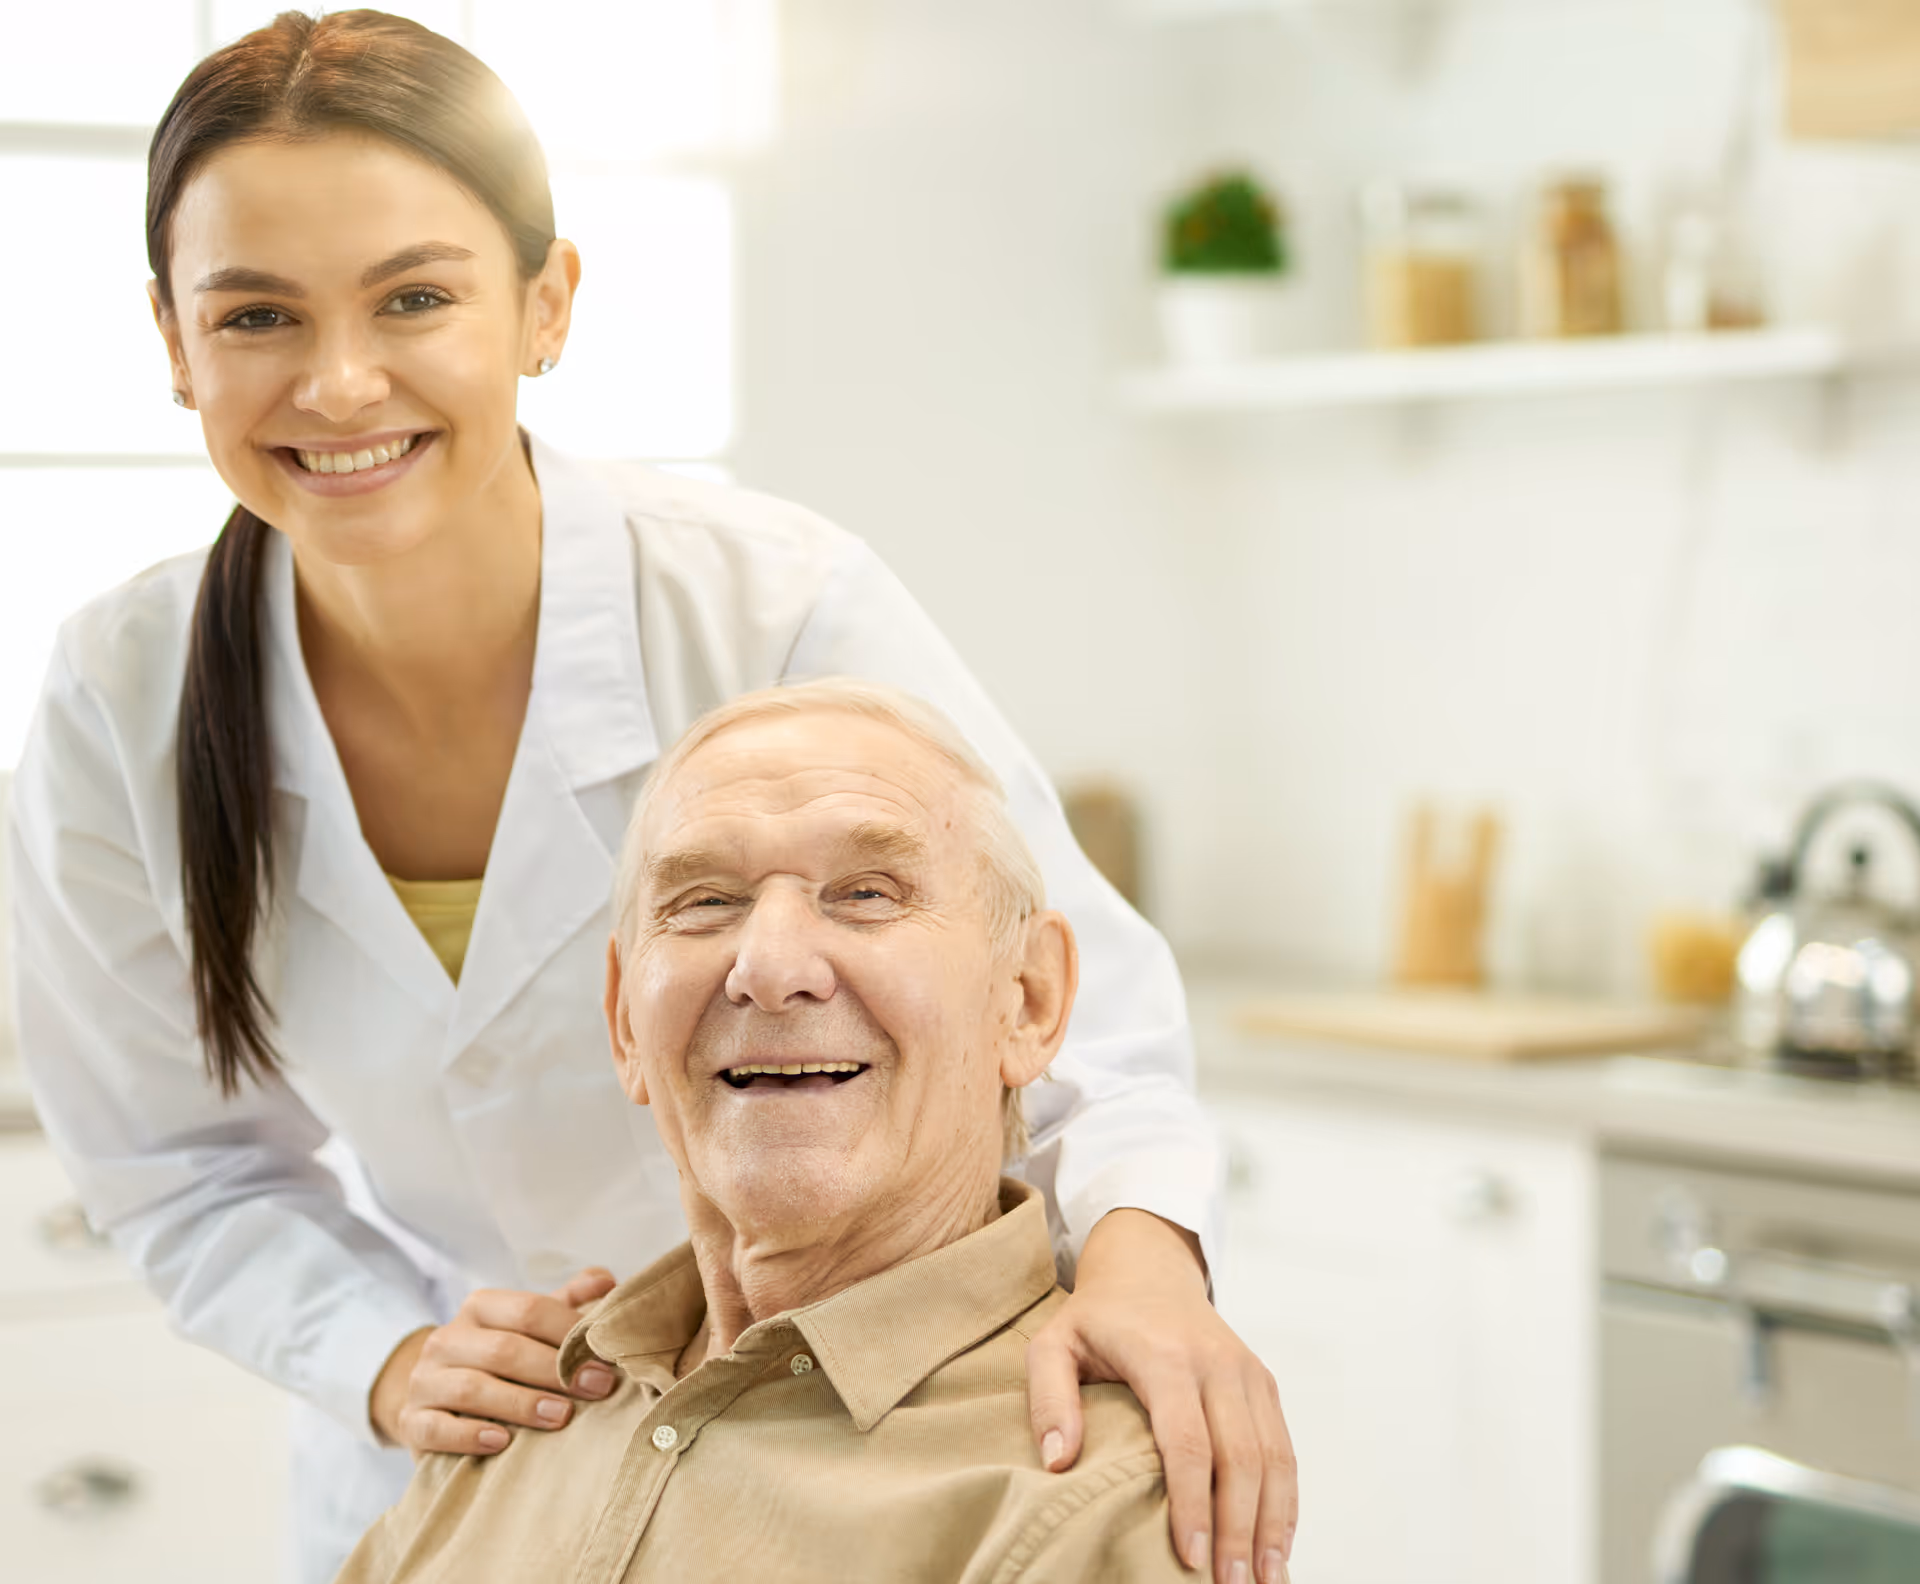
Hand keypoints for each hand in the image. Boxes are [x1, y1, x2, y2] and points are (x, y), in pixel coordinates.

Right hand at [370, 1266, 618, 1456]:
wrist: (438, 1399)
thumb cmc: (499, 1361)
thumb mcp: (531, 1328)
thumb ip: (567, 1303)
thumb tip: (609, 1281)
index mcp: (480, 1308)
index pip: (528, 1311)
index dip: (569, 1334)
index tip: (606, 1361)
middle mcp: (447, 1339)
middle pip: (504, 1349)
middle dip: (555, 1371)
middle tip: (596, 1390)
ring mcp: (424, 1380)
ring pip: (472, 1388)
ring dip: (521, 1404)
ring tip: (561, 1417)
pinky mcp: (411, 1421)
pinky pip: (436, 1428)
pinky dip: (470, 1435)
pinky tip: (501, 1442)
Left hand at [1025, 1210, 1295, 1583]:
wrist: (1148, 1267)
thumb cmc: (1097, 1316)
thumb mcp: (1052, 1343)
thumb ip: (1048, 1398)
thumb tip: (1057, 1461)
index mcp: (1165, 1356)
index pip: (1189, 1440)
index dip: (1192, 1503)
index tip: (1190, 1556)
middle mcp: (1217, 1363)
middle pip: (1241, 1457)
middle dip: (1240, 1528)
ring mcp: (1247, 1372)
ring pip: (1274, 1456)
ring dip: (1274, 1523)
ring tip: (1266, 1580)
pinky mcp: (1263, 1383)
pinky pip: (1284, 1446)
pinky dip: (1287, 1499)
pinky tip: (1278, 1542)